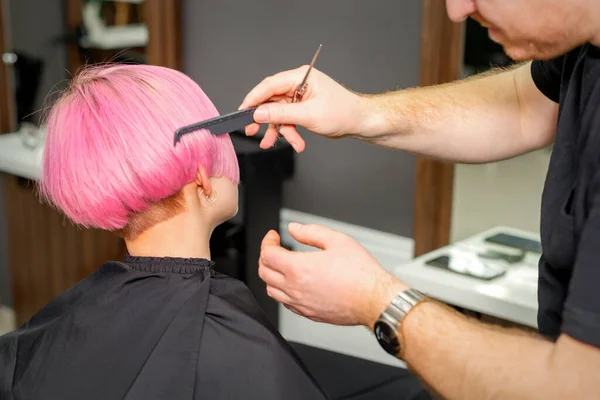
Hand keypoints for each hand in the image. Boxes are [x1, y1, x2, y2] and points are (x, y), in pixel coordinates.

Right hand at [239, 66, 371, 151]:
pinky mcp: (303, 109)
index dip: (254, 98)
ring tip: (272, 143)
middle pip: (271, 101)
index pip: (270, 85)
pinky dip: (290, 132)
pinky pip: (288, 120)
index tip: (243, 111)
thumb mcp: (309, 115)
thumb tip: (259, 113)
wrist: (360, 122)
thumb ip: (281, 114)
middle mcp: (298, 85)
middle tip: (251, 130)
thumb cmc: (343, 112)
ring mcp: (300, 98)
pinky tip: (296, 143)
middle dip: (264, 119)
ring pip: (278, 114)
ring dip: (279, 130)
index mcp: (301, 77)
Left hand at [258, 223, 408, 327]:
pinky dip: (282, 291)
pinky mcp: (309, 314)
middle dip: (265, 257)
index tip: (273, 236)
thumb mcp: (337, 240)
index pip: (268, 254)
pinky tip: (292, 284)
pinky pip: (285, 303)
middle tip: (274, 248)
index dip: (267, 241)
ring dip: (271, 275)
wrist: (375, 299)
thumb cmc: (361, 273)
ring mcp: (301, 304)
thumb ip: (311, 232)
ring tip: (280, 266)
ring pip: (271, 291)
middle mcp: (295, 289)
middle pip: (264, 272)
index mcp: (299, 269)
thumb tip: (294, 228)